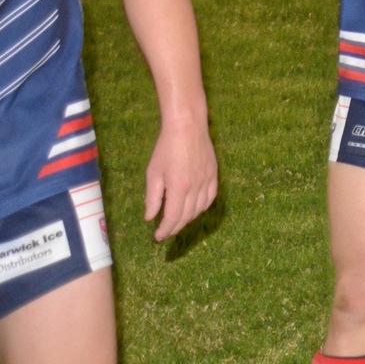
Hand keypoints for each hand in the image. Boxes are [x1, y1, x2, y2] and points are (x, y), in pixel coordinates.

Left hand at [143, 117, 217, 241]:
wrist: (188, 126)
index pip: (174, 217)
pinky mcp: (214, 174)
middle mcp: (196, 187)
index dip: (166, 230)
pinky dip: (202, 207)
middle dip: (175, 227)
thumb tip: (150, 217)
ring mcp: (207, 180)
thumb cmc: (166, 148)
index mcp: (179, 187)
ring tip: (178, 221)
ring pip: (200, 209)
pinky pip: (210, 197)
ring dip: (188, 219)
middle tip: (165, 231)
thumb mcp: (153, 173)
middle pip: (187, 216)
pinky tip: (195, 209)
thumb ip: (152, 197)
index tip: (158, 237)